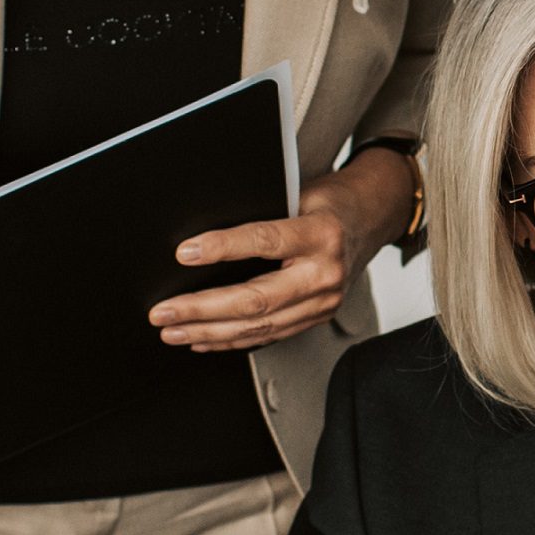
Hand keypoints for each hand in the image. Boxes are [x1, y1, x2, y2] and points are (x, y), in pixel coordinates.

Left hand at [152, 146, 416, 354]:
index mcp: (322, 234)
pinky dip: (232, 340)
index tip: (185, 253)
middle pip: (257, 300)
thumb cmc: (328, 204)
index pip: (265, 241)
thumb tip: (204, 236)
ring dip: (210, 332)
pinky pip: (269, 335)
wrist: (370, 220)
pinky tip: (204, 340)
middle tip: (164, 312)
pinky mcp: (316, 317)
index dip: (222, 248)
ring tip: (173, 331)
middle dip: (202, 309)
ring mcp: (323, 302)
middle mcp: (325, 273)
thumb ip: (262, 214)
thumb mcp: (299, 194)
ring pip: (259, 326)